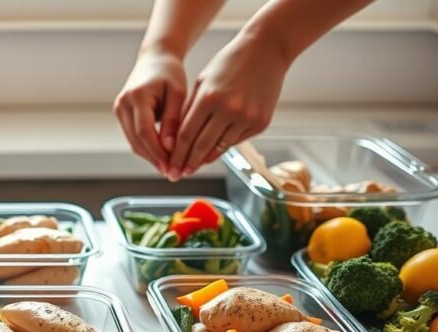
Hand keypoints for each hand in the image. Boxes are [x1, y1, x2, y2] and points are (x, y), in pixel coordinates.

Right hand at [114, 48, 186, 174]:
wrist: (155, 59)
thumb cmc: (169, 72)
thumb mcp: (178, 94)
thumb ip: (173, 121)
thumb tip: (170, 147)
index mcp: (137, 96)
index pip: (145, 131)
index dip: (157, 152)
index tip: (170, 165)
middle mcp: (123, 103)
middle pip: (136, 140)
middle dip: (154, 158)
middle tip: (170, 171)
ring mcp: (119, 109)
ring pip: (133, 141)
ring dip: (149, 156)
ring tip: (167, 166)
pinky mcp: (121, 114)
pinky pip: (133, 136)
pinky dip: (146, 147)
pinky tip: (160, 154)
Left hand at [167, 34, 289, 180]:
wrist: (267, 50)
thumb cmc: (229, 63)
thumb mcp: (203, 82)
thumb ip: (190, 110)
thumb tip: (178, 139)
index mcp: (209, 98)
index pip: (186, 135)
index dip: (176, 154)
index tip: (170, 166)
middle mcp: (229, 110)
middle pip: (201, 146)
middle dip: (187, 163)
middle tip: (177, 175)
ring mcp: (247, 118)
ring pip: (220, 147)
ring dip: (204, 159)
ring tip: (192, 167)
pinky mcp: (261, 122)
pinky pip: (236, 141)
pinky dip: (223, 147)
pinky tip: (212, 152)